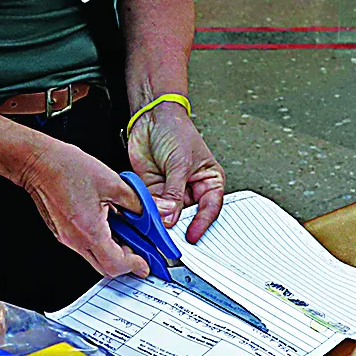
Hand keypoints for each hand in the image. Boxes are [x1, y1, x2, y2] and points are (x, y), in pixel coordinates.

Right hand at [16, 138, 148, 278]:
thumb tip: (152, 212)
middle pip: (105, 266)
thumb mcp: (112, 182)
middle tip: (139, 248)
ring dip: (113, 249)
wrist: (38, 161)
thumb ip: (136, 202)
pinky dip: (100, 240)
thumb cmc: (67, 168)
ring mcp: (65, 237)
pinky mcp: (61, 231)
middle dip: (125, 261)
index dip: (135, 265)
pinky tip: (107, 221)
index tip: (145, 262)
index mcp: (89, 231)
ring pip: (94, 256)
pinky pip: (84, 245)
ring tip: (125, 230)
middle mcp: (75, 240)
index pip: (116, 264)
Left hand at [126, 100, 226, 242]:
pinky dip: (147, 212)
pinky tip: (145, 215)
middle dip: (179, 226)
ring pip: (168, 215)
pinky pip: (151, 207)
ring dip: (161, 220)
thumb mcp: (180, 163)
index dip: (202, 224)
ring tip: (156, 226)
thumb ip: (175, 191)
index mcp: (209, 181)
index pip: (209, 208)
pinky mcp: (153, 190)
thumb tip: (171, 217)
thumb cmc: (176, 131)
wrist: (151, 117)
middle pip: (188, 216)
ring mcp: (171, 191)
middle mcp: (191, 189)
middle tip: (172, 238)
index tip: (192, 236)